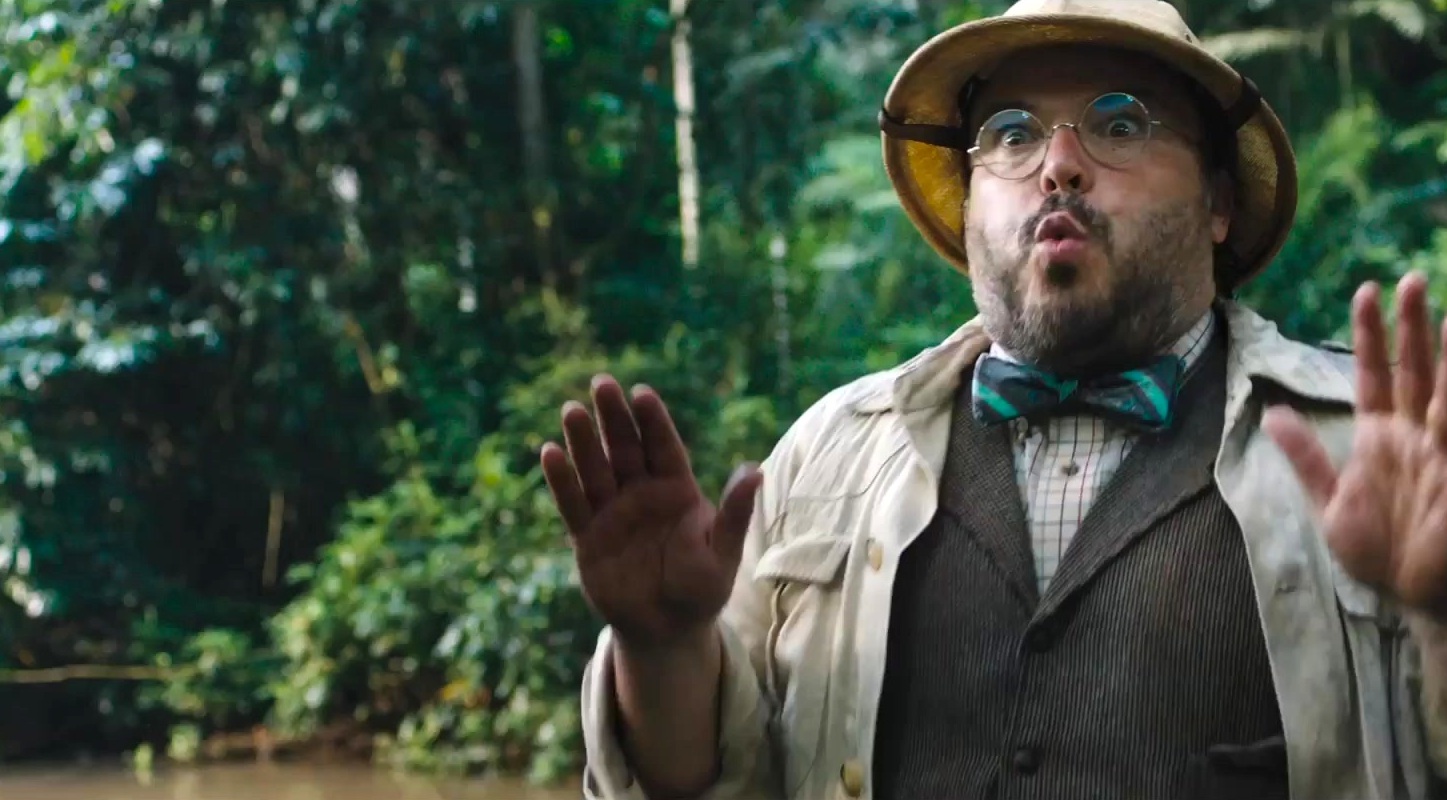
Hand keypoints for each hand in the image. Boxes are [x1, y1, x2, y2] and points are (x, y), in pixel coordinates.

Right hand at [540, 375, 763, 649]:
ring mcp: (613, 513)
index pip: (664, 447)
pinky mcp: (588, 536)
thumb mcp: (722, 553)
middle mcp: (642, 494)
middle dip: (614, 417)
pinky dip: (562, 480)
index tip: (643, 394)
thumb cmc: (702, 589)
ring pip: (596, 469)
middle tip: (602, 383)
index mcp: (678, 491)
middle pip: (626, 448)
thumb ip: (733, 513)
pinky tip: (550, 453)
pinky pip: (573, 504)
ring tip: (571, 410)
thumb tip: (755, 470)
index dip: (654, 421)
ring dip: (583, 440)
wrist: (668, 629)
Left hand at [1263, 271, 1446, 623]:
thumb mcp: (1330, 503)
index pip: (1376, 373)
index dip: (1372, 334)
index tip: (1366, 291)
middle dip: (1412, 325)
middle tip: (1409, 279)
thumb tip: (1273, 412)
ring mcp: (1441, 450)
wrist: (1415, 599)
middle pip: (1415, 368)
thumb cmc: (1379, 554)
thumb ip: (1306, 458)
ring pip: (1446, 388)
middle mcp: (1415, 434)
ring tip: (1444, 306)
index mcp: (1379, 437)